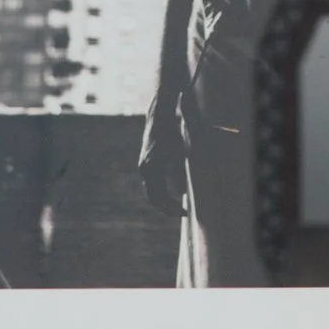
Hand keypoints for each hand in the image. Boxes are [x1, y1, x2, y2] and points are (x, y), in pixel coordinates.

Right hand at [137, 99, 186, 213]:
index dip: (171, 207)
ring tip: (179, 207)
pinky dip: (163, 192)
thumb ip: (179, 172)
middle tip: (183, 213)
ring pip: (153, 191)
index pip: (159, 196)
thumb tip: (181, 192)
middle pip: (154, 197)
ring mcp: (144, 166)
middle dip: (168, 208)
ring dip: (165, 201)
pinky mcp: (146, 164)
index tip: (184, 212)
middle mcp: (145, 168)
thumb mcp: (180, 152)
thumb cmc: (173, 131)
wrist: (160, 115)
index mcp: (152, 167)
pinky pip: (153, 183)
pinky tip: (175, 195)